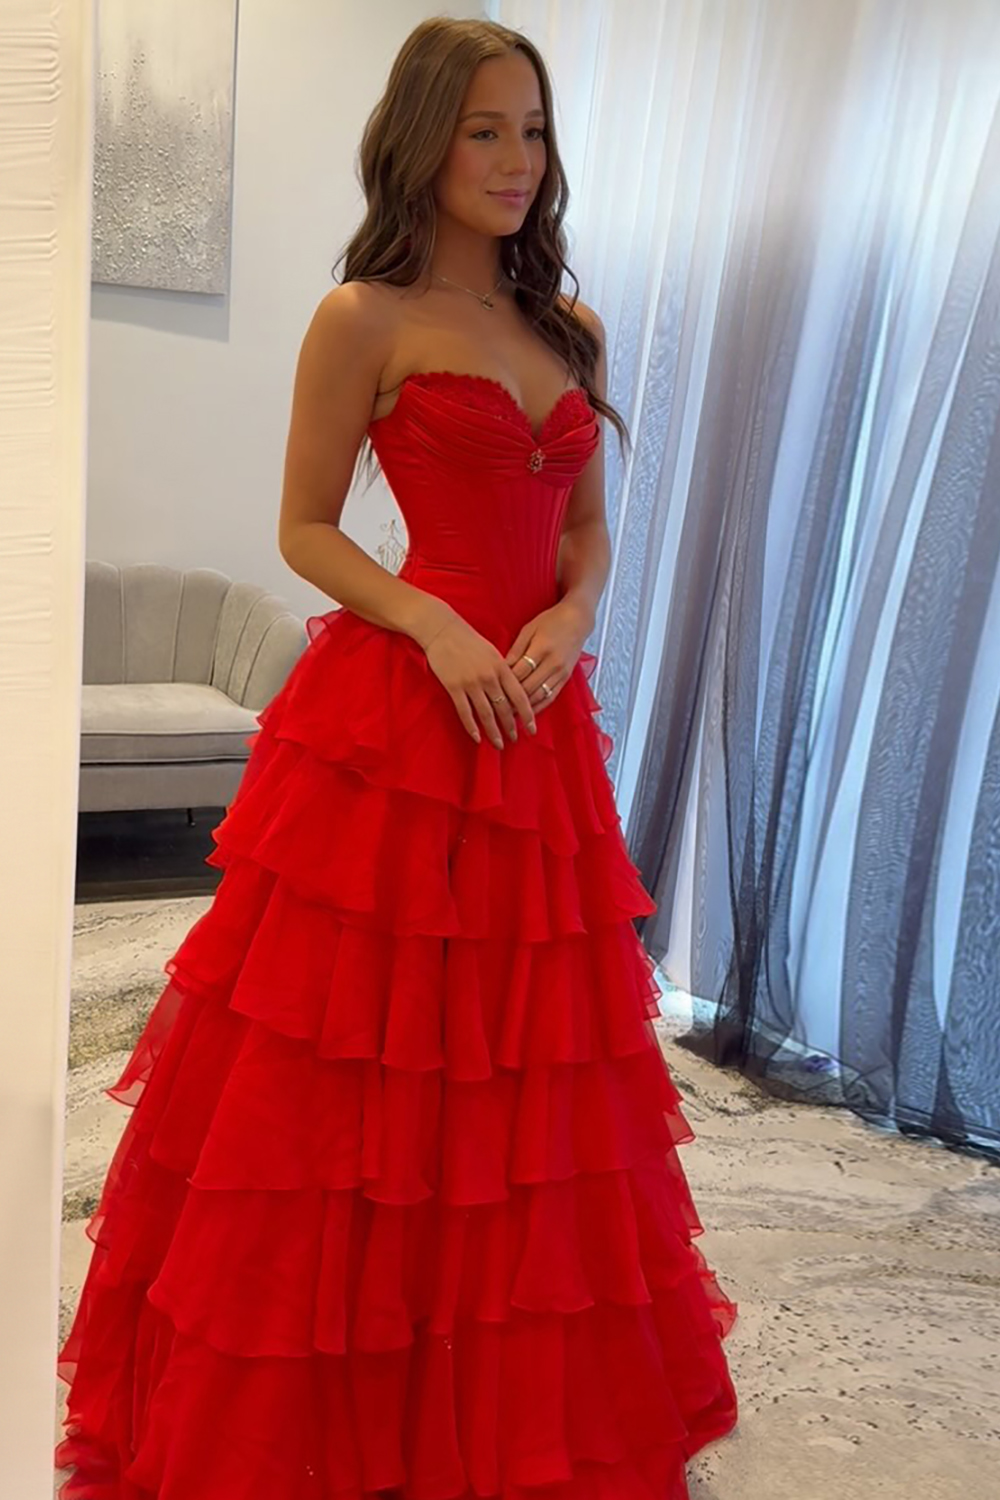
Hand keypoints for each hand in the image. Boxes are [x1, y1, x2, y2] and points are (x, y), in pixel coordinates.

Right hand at [423, 612, 537, 747]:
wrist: (443, 630)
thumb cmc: (469, 640)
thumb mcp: (492, 652)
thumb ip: (503, 671)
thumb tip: (512, 691)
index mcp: (501, 667)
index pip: (520, 696)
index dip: (527, 715)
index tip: (532, 729)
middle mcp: (489, 677)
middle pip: (504, 709)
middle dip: (511, 727)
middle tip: (515, 739)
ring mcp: (471, 683)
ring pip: (486, 714)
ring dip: (494, 731)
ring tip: (499, 744)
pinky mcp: (454, 687)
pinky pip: (465, 712)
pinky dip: (472, 727)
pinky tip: (477, 737)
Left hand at [504, 600, 591, 711]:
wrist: (577, 620)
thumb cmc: (551, 621)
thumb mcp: (529, 629)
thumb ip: (516, 650)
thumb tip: (502, 668)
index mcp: (541, 649)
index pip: (520, 672)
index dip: (505, 683)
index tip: (493, 690)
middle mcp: (553, 663)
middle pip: (528, 687)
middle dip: (512, 699)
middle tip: (496, 707)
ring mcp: (561, 673)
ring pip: (539, 696)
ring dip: (524, 707)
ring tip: (509, 714)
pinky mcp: (566, 679)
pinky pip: (551, 697)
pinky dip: (538, 707)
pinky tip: (527, 713)